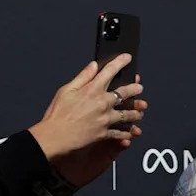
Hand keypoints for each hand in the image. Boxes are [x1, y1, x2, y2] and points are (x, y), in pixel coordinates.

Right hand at [28, 57, 147, 184]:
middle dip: (134, 89)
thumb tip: (93, 65)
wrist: (55, 137)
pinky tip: (131, 132)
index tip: (127, 58)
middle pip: (125, 93)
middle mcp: (102, 103)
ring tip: (140, 112)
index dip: (120, 62)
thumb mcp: (66, 90)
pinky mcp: (105, 132)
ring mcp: (105, 118)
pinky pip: (120, 132)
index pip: (110, 71)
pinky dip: (126, 132)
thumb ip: (83, 77)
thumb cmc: (57, 115)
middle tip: (139, 88)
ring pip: (127, 114)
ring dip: (135, 112)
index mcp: (92, 90)